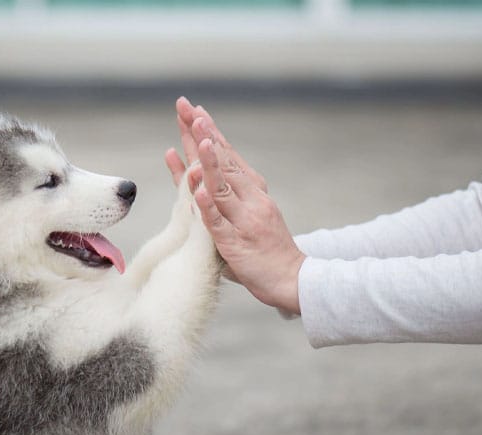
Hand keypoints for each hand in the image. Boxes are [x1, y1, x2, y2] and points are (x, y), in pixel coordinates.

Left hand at [165, 97, 305, 313]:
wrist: (293, 278)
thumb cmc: (265, 248)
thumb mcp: (246, 214)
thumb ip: (222, 196)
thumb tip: (195, 175)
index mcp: (252, 190)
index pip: (227, 155)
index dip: (210, 132)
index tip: (194, 110)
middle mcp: (250, 199)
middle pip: (222, 162)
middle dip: (203, 134)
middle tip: (188, 108)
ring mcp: (243, 220)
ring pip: (222, 187)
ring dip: (209, 161)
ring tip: (197, 138)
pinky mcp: (236, 243)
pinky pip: (218, 223)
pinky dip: (207, 207)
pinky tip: (197, 191)